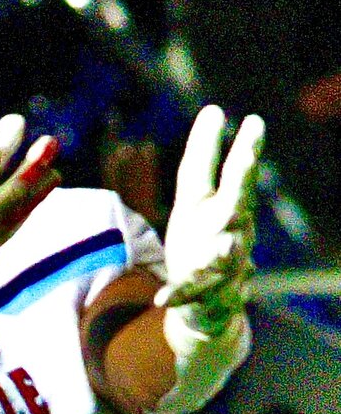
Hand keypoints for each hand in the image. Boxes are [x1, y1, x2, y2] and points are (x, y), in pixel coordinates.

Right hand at [0, 114, 60, 315]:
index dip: (6, 141)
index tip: (17, 122)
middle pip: (14, 189)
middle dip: (35, 164)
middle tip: (52, 143)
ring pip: (17, 213)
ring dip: (37, 191)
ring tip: (54, 172)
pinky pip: (7, 233)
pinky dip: (23, 216)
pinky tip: (29, 205)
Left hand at [154, 105, 264, 333]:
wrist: (211, 304)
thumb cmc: (201, 242)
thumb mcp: (197, 200)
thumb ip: (203, 160)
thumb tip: (214, 109)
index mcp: (211, 205)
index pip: (205, 169)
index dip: (208, 142)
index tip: (215, 110)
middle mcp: (224, 229)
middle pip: (235, 198)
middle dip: (243, 174)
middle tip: (251, 150)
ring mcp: (220, 262)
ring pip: (228, 251)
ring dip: (226, 247)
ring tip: (226, 245)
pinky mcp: (205, 292)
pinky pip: (190, 294)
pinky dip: (175, 296)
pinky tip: (162, 301)